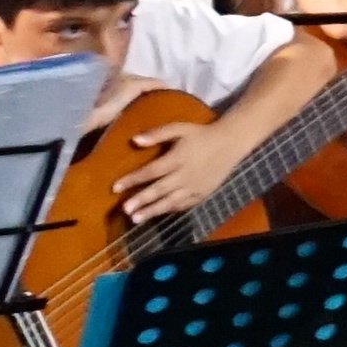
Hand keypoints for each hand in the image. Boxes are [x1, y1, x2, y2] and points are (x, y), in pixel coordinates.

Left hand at [122, 111, 263, 224]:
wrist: (230, 144)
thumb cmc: (200, 134)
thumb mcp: (179, 128)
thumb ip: (157, 134)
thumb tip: (134, 140)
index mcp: (178, 158)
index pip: (151, 171)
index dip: (133, 180)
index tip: (115, 187)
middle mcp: (185, 175)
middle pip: (159, 190)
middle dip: (141, 200)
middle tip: (125, 210)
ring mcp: (195, 187)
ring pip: (170, 201)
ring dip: (152, 211)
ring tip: (136, 219)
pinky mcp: (202, 194)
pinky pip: (183, 205)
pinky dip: (169, 210)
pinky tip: (157, 214)